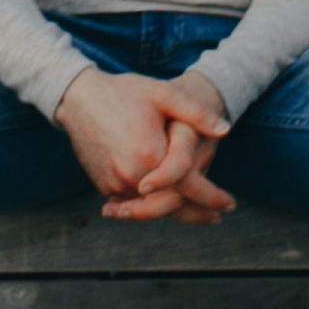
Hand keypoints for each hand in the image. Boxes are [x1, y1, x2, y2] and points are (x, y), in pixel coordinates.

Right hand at [59, 70, 235, 223]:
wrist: (78, 98)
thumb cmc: (124, 92)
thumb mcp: (163, 94)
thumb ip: (196, 113)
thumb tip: (225, 130)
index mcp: (150, 154)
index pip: (189, 187)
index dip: (212, 198)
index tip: (230, 204)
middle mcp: (131, 176)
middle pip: (171, 206)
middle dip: (197, 214)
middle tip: (217, 215)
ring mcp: (114, 184)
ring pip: (152, 209)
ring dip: (175, 213)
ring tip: (197, 214)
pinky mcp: (104, 186)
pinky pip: (133, 204)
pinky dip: (151, 207)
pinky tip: (165, 205)